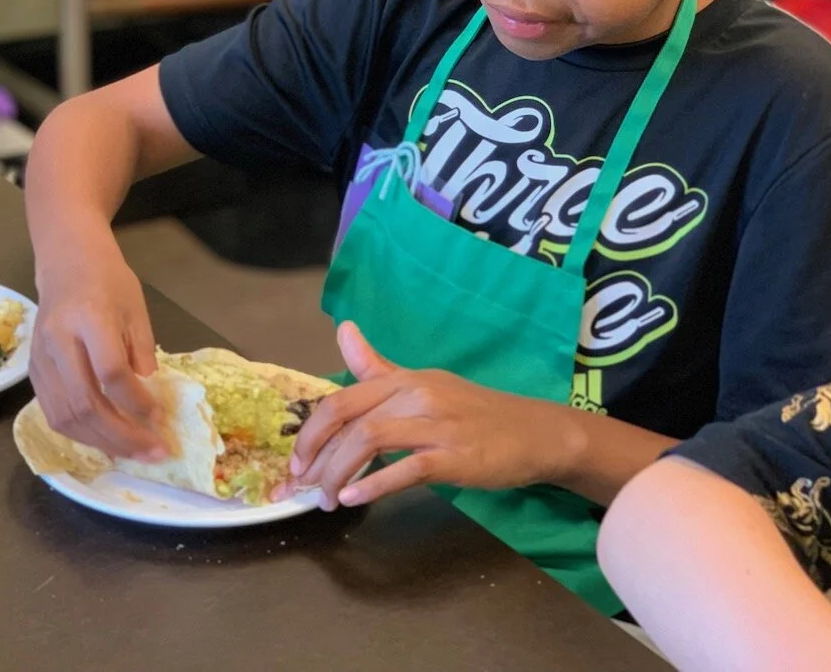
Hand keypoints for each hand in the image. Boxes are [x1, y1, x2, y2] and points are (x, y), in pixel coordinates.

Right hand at [28, 233, 166, 461]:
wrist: (66, 260)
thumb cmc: (107, 280)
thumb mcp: (136, 308)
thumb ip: (142, 352)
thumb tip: (148, 399)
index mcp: (89, 318)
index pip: (111, 372)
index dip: (137, 402)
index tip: (160, 417)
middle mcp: (59, 341)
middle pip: (85, 402)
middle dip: (121, 435)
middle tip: (152, 451)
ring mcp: (41, 358)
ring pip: (65, 416)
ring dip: (101, 442)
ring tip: (132, 453)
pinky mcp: (33, 371)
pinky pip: (53, 413)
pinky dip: (80, 433)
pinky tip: (105, 440)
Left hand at [290, 322, 573, 509]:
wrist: (535, 433)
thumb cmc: (474, 413)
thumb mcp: (424, 384)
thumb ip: (378, 368)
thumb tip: (344, 330)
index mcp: (404, 379)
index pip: (342, 398)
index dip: (311, 431)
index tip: (296, 462)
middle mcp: (416, 394)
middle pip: (348, 418)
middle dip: (316, 455)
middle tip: (301, 487)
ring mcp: (437, 424)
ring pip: (370, 440)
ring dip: (338, 473)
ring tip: (327, 500)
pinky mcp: (456, 456)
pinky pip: (407, 468)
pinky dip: (374, 484)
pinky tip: (354, 499)